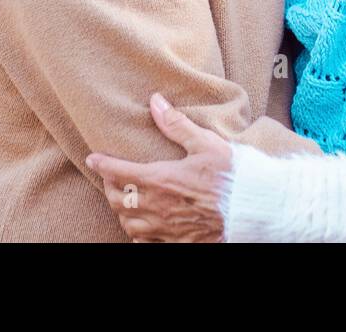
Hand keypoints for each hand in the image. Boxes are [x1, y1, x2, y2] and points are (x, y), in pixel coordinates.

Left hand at [86, 94, 232, 242]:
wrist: (252, 211)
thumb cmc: (231, 175)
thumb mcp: (206, 143)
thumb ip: (176, 125)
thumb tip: (155, 101)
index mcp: (160, 179)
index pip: (118, 171)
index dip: (102, 164)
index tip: (93, 158)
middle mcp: (157, 207)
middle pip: (118, 199)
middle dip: (110, 186)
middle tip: (112, 176)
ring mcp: (165, 229)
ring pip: (128, 223)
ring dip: (122, 210)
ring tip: (126, 199)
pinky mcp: (177, 243)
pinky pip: (145, 242)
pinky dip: (137, 232)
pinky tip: (143, 225)